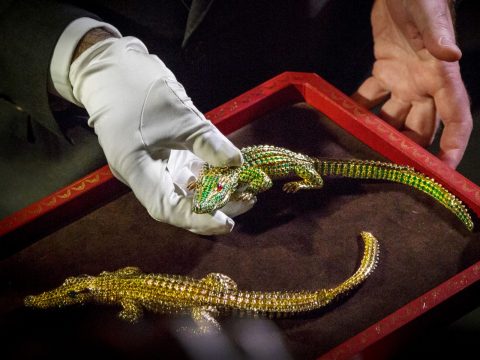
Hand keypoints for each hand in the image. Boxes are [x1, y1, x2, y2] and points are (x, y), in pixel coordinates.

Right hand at [69, 36, 253, 234]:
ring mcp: (149, 166)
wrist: (111, 67)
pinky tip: (226, 175)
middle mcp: (140, 174)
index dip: (197, 219)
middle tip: (245, 202)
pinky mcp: (158, 156)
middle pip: (176, 204)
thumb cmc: (140, 87)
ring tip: (242, 191)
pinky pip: (182, 175)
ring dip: (211, 193)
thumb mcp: (181, 115)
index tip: (227, 222)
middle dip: (211, 207)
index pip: (166, 207)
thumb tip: (236, 163)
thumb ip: (208, 142)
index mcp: (135, 167)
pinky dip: (204, 177)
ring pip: (181, 191)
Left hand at [353, 0, 471, 167]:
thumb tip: (452, 56)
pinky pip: (372, 97)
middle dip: (412, 151)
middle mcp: (425, 85)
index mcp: (442, 76)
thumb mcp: (429, 16)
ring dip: (382, 135)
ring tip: (365, 153)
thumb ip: (437, 37)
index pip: (456, 116)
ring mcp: (404, 81)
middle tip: (395, 173)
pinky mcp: (384, 71)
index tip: (444, 169)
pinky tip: (346, 122)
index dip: (453, 143)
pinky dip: (360, 110)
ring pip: (396, 118)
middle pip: (422, 127)